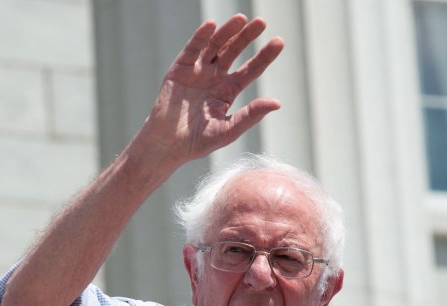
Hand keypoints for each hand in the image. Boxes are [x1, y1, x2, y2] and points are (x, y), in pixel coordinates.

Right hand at [140, 14, 283, 162]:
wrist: (167, 145)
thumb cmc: (197, 143)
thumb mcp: (228, 130)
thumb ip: (250, 115)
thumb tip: (277, 103)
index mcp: (228, 92)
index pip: (250, 70)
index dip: (264, 56)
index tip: (279, 42)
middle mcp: (214, 78)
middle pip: (234, 51)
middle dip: (247, 37)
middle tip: (261, 22)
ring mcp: (197, 72)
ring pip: (215, 45)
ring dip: (227, 31)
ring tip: (241, 19)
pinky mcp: (179, 69)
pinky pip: (192, 49)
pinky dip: (201, 36)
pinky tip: (212, 26)